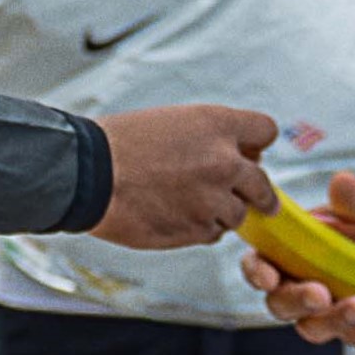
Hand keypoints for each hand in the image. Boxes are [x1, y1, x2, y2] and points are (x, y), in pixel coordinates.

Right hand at [88, 105, 279, 249]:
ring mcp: (214, 199)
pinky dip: (200, 228)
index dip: (255, 145)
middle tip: (250, 198)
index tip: (248, 155)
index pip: (265, 131)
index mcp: (217, 125)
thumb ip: (209, 137)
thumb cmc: (119, 144)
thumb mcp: (171, 121)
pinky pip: (214, 233)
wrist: (88, 175)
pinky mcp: (200, 229)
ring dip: (221, 211)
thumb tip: (233, 154)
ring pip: (239, 214)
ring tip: (187, 203)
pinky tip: (174, 215)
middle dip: (256, 192)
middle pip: (263, 184)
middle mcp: (224, 161)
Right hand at [241, 171, 354, 347]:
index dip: (257, 272)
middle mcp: (299, 285)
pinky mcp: (353, 329)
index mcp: (288, 253)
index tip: (268, 276)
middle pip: (281, 303)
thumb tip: (344, 181)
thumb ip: (353, 198)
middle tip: (320, 294)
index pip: (258, 265)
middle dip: (299, 301)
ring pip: (315, 327)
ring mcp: (325, 312)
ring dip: (336, 320)